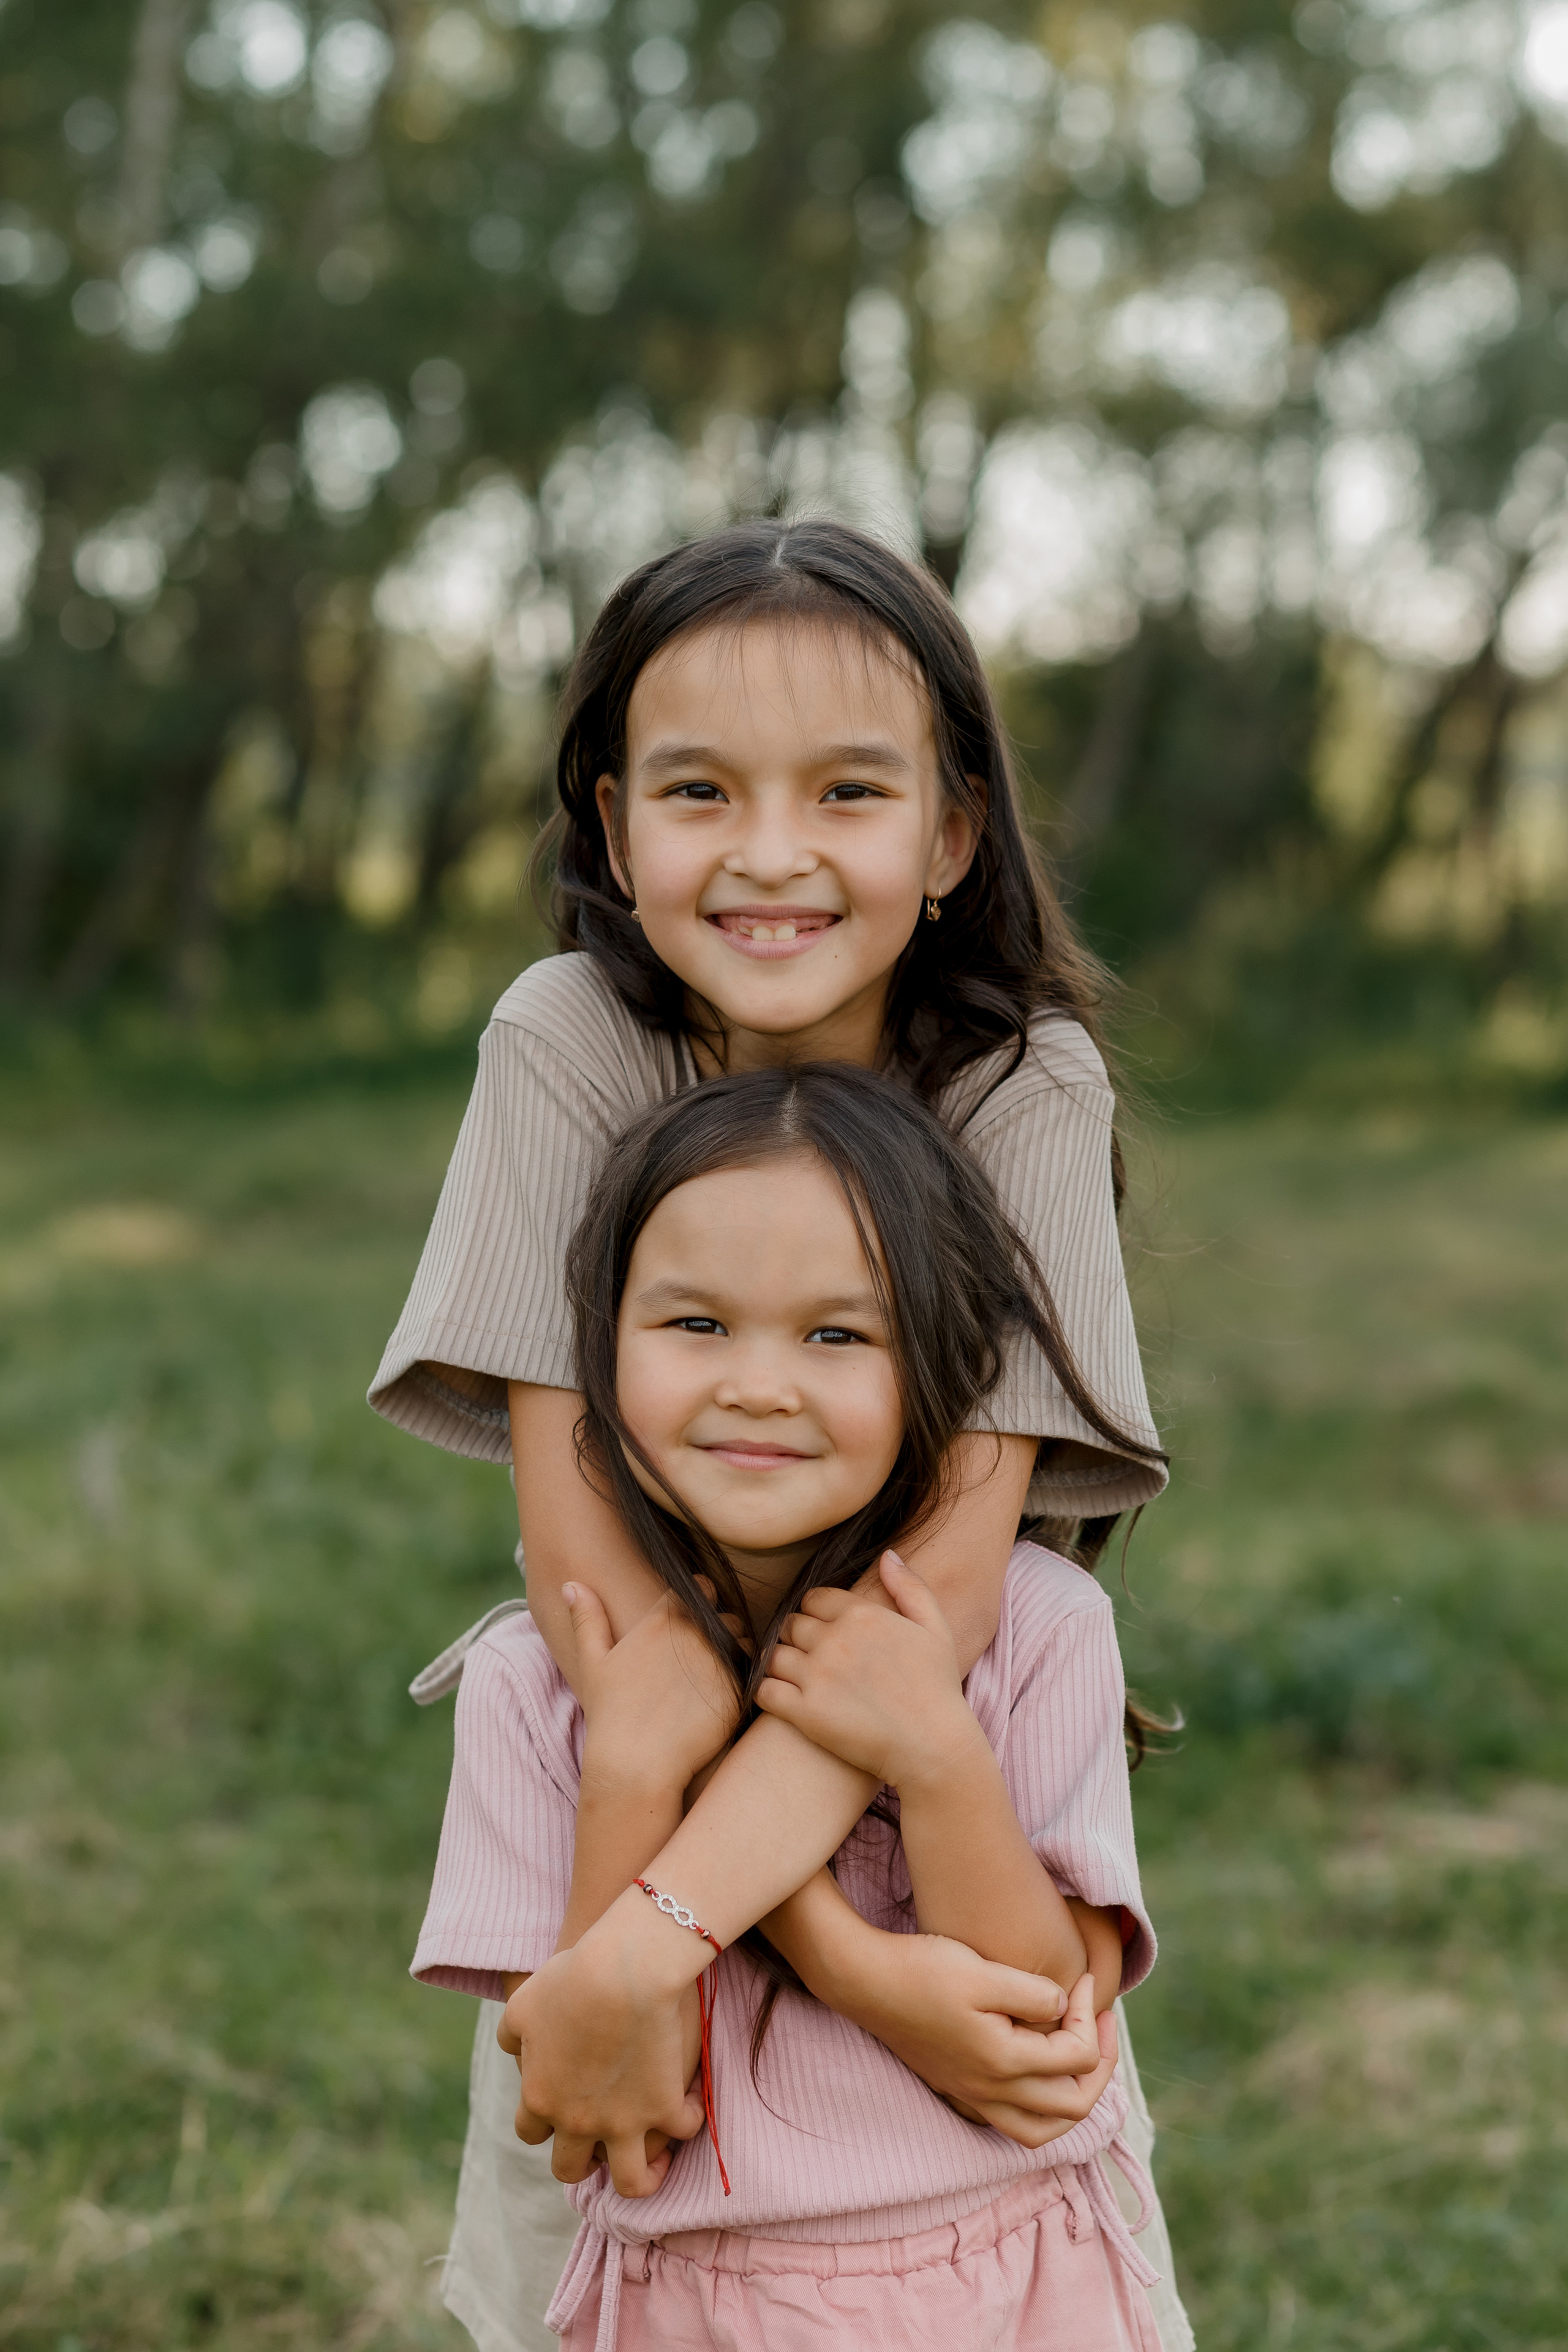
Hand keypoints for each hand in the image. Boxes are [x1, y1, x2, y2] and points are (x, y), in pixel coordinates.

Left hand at [497, 1886, 710, 2197]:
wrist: (620, 1973)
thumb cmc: (568, 1980)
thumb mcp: (522, 2005)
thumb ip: (511, 2036)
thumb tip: (515, 2049)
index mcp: (539, 2098)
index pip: (529, 2133)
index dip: (542, 2125)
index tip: (558, 2110)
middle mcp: (577, 2122)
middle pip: (570, 2168)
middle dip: (581, 2161)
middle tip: (597, 2146)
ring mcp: (623, 2121)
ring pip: (631, 2181)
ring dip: (640, 2177)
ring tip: (653, 2160)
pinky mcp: (663, 2106)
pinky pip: (681, 2131)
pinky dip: (687, 2122)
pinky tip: (687, 2106)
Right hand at [569, 1577, 746, 1800]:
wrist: (635, 1765)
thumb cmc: (610, 1713)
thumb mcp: (592, 1662)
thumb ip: (587, 1618)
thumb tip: (571, 1584)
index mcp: (663, 1621)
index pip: (700, 1587)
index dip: (700, 1598)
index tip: (693, 1617)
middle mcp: (695, 1636)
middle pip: (725, 1615)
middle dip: (719, 1627)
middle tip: (702, 1653)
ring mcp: (718, 1663)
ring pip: (742, 1641)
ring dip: (734, 1651)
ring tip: (713, 1675)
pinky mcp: (735, 1692)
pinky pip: (750, 1674)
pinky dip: (740, 1681)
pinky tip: (720, 1698)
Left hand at [755, 1552, 979, 1790]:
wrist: (934, 1748)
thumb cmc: (937, 1688)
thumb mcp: (935, 1628)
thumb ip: (910, 1587)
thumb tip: (886, 1555)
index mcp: (862, 1615)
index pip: (813, 1599)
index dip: (815, 1613)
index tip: (823, 1632)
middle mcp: (835, 1640)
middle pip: (790, 1625)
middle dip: (797, 1638)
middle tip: (810, 1658)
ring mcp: (817, 1676)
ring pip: (773, 1656)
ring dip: (780, 1665)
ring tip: (795, 1679)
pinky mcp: (805, 1713)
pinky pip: (765, 1691)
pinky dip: (767, 1692)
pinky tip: (783, 1699)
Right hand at [847, 1938, 1116, 2146]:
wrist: (865, 1980)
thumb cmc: (923, 1969)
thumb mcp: (984, 1971)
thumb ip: (1035, 1995)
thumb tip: (1064, 2009)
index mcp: (1003, 2062)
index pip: (1078, 2057)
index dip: (1091, 2015)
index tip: (1082, 1981)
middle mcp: (990, 2090)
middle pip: (1073, 2106)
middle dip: (1100, 2065)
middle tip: (1101, 2021)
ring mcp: (972, 2095)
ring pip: (1042, 2129)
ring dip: (1073, 2099)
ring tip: (1082, 2059)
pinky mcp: (957, 2089)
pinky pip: (1011, 2122)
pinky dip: (1039, 2108)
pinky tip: (1037, 2072)